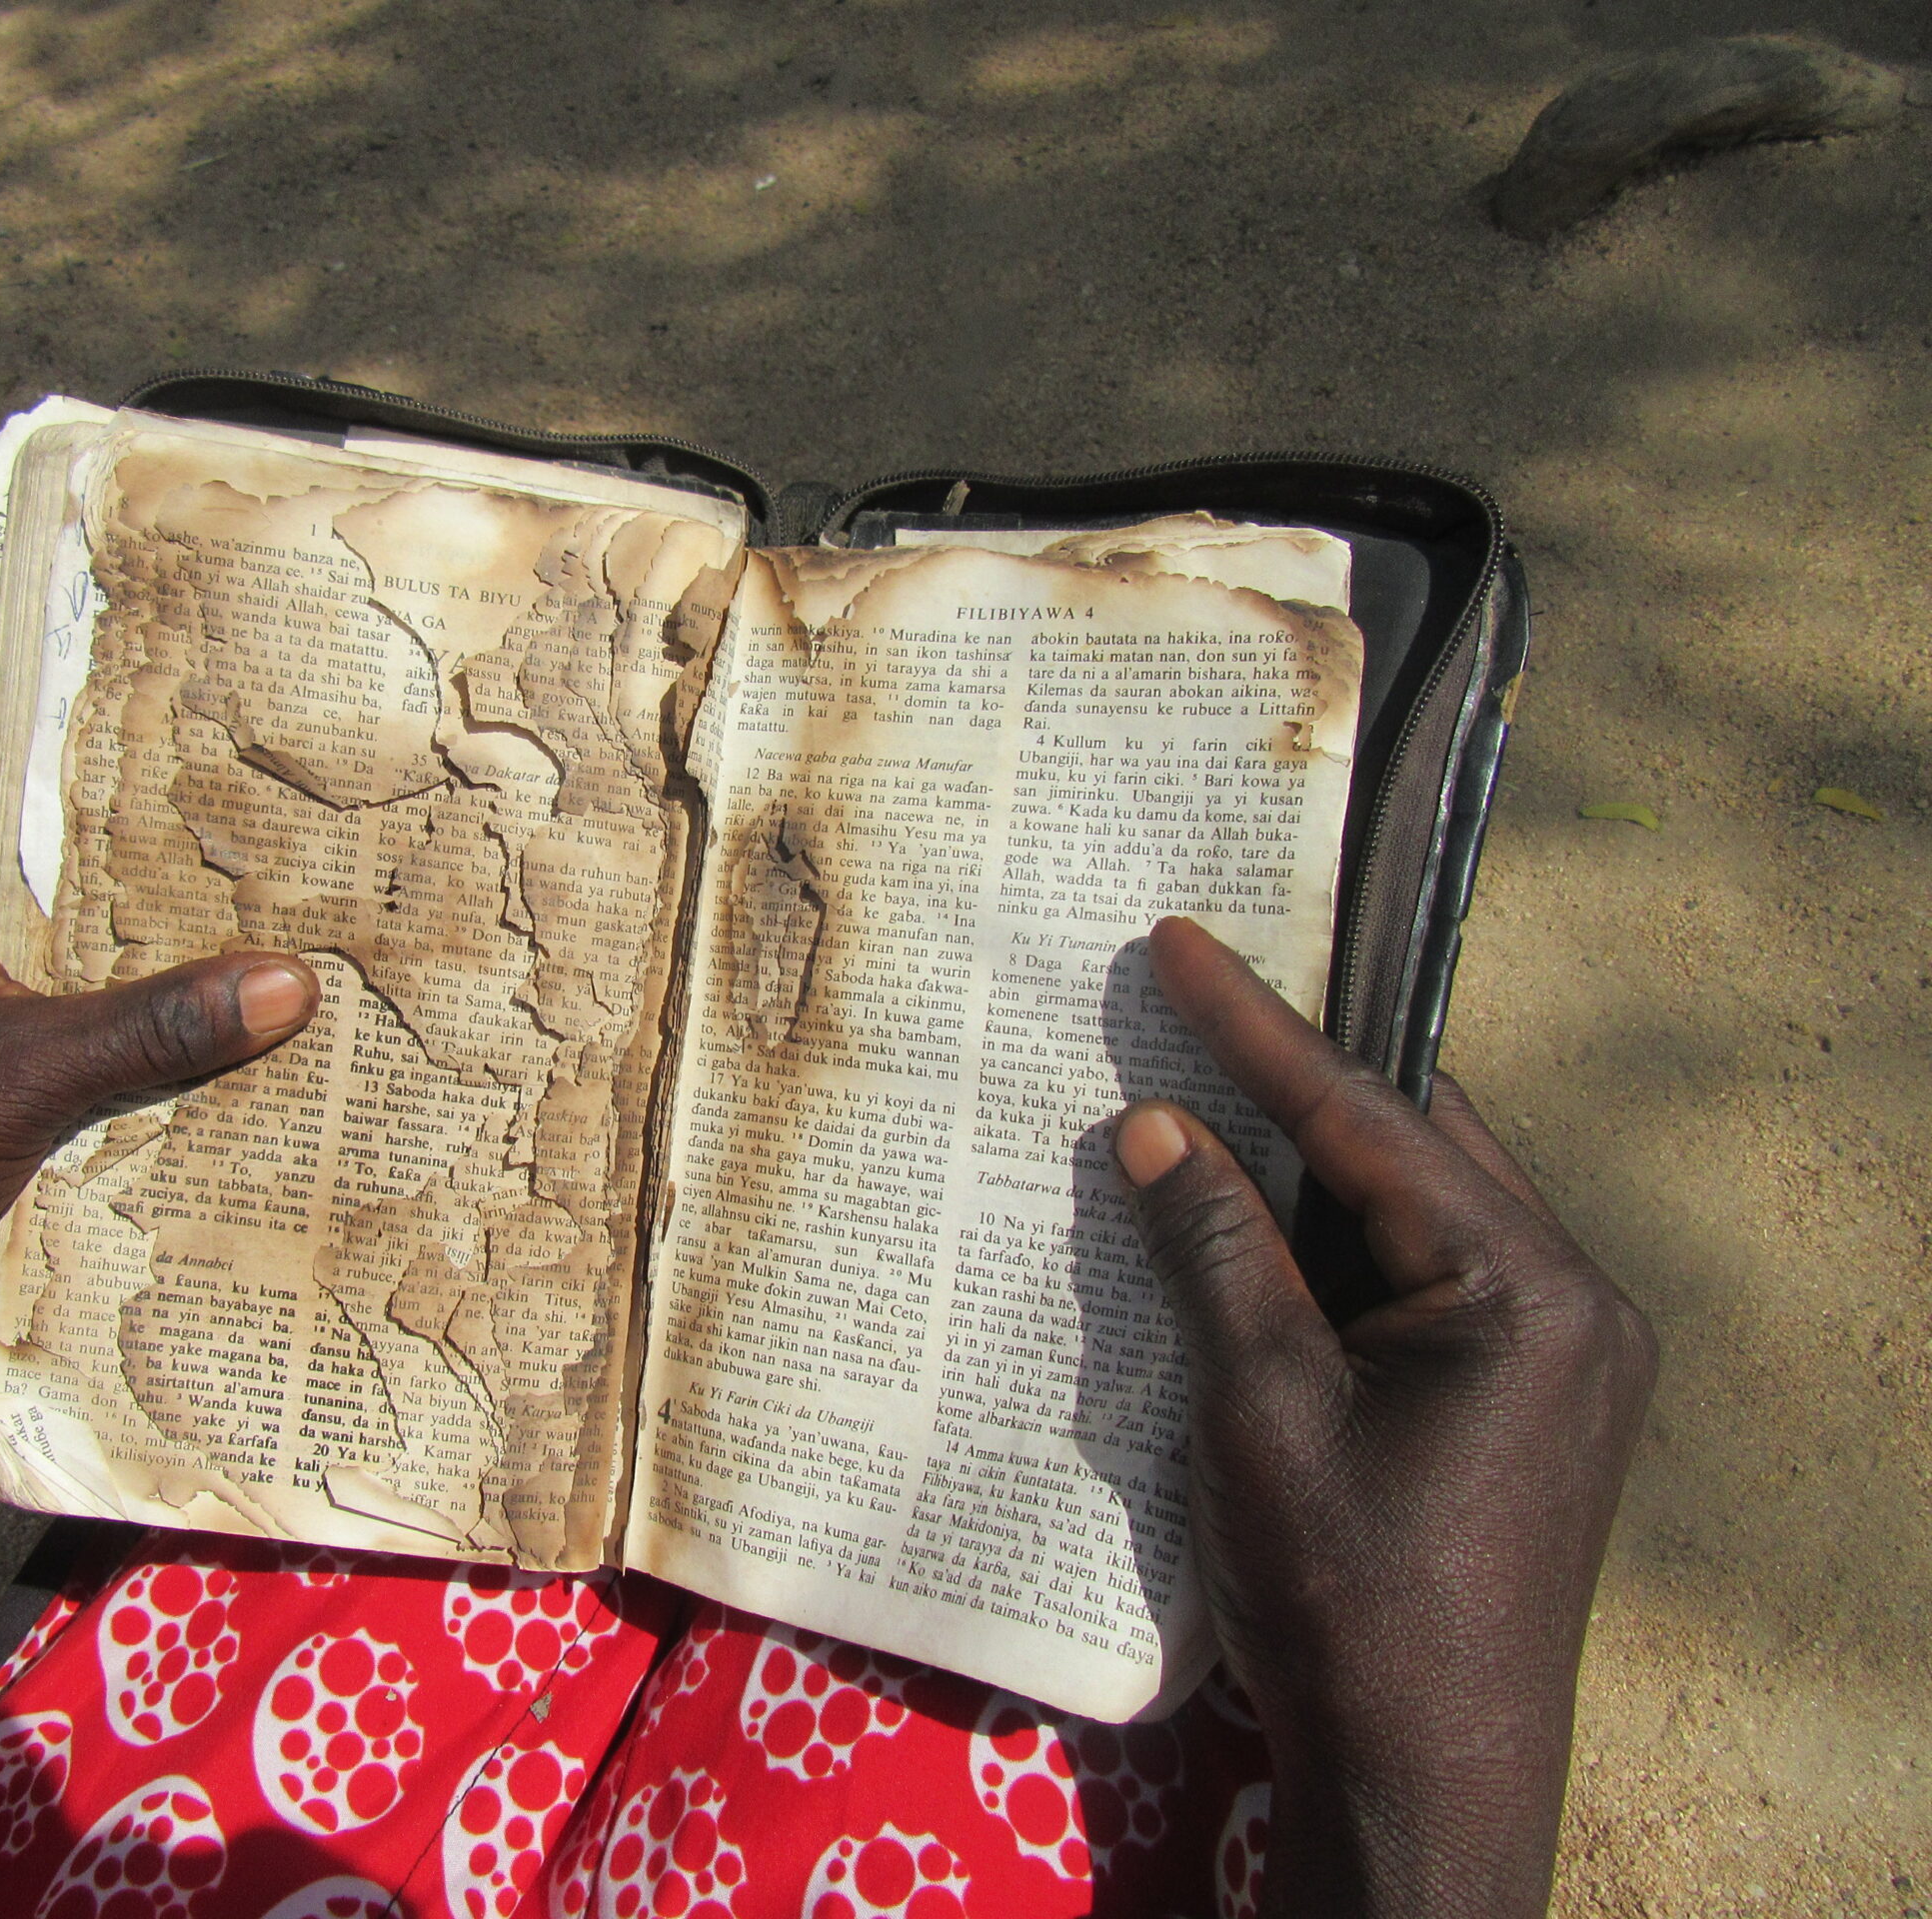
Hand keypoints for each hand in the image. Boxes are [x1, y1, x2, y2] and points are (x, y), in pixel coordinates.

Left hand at [0, 779, 318, 1404]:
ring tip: (257, 908)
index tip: (196, 733)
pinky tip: (201, 1015)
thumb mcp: (24, 1081)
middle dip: (141, 855)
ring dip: (134, 942)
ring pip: (51, 940)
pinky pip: (48, 1007)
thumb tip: (293, 982)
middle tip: (260, 823)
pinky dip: (111, 1009)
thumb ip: (154, 1028)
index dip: (91, 753)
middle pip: (41, 861)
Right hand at [1112, 916, 1655, 1918]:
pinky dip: (1346, 1246)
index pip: (1376, 1123)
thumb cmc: (1347, 1600)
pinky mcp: (1536, 1407)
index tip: (1182, 942)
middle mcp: (1578, 1306)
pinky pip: (1434, 1280)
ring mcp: (1568, 1361)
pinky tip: (1266, 1232)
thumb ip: (1217, 1251)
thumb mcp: (1262, 1413)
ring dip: (1320, 1166)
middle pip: (1421, 1148)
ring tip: (1210, 1101)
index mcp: (1531, 1293)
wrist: (1427, 1780)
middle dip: (1299, 1083)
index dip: (1262, 1030)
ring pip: (1428, 1211)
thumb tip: (1157, 1123)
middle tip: (1188, 1002)